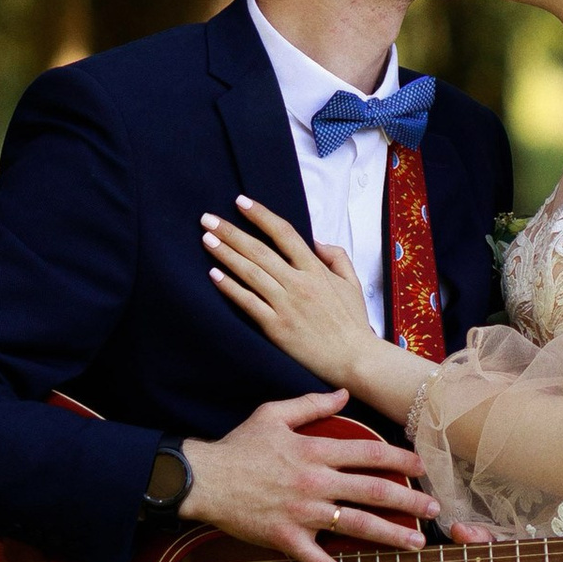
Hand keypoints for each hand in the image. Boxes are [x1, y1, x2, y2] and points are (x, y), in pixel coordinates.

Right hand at [179, 389, 434, 561]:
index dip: (400, 459)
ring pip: (357, 526)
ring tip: (415, 544)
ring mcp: (303, 514)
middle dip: (409, 501)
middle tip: (434, 510)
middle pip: (373, 491)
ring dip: (390, 536)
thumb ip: (312, 403)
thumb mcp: (273, 414)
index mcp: (315, 451)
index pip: (369, 453)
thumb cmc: (238, 446)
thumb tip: (344, 393)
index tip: (421, 466)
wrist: (203, 479)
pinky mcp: (287, 539)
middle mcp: (315, 483)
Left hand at [201, 198, 376, 384]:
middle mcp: (299, 283)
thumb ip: (336, 257)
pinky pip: (249, 303)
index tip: (241, 202)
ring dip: (226, 254)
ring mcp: (286, 305)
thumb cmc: (353, 323)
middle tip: (208, 218)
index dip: (261, 215)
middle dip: (231, 232)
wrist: (355, 360)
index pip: (284, 233)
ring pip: (250, 273)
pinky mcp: (277, 327)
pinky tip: (214, 275)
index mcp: (316, 270)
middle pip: (259, 250)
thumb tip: (316, 241)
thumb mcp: (352, 283)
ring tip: (207, 239)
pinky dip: (230, 288)